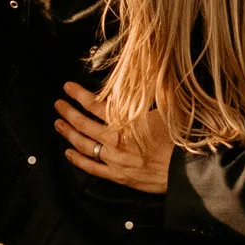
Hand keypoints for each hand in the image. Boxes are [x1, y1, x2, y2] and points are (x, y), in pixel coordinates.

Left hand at [56, 79, 173, 196]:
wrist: (186, 171)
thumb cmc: (180, 139)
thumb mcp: (173, 108)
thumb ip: (162, 87)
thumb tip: (160, 68)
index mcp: (125, 121)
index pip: (95, 105)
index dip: (79, 95)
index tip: (68, 87)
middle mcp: (115, 140)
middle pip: (83, 124)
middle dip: (68, 112)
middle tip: (58, 104)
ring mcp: (114, 159)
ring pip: (83, 145)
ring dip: (68, 133)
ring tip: (58, 123)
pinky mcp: (117, 176)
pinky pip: (91, 168)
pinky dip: (77, 160)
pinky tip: (68, 152)